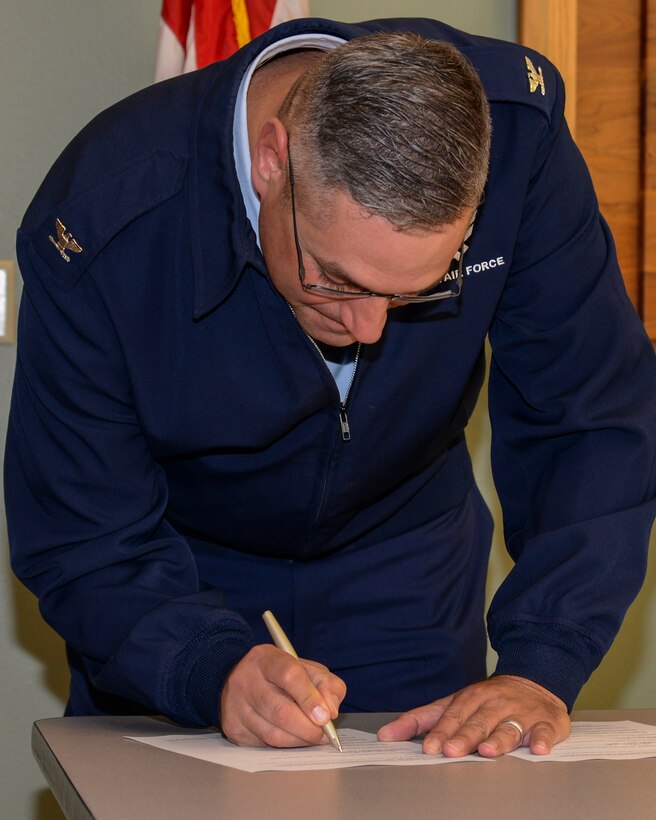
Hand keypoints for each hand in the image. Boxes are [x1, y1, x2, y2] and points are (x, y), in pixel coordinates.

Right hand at [220, 644, 345, 747]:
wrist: (239, 681)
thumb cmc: (279, 675)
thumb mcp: (305, 668)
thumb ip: (325, 684)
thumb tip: (331, 710)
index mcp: (265, 658)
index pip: (289, 675)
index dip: (309, 697)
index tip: (326, 716)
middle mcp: (245, 680)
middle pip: (280, 711)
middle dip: (308, 728)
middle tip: (324, 734)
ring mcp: (236, 706)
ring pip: (273, 734)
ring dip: (299, 740)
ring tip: (312, 737)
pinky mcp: (234, 728)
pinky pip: (264, 745)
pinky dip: (285, 746)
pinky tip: (293, 738)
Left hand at [377, 675, 569, 756]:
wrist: (534, 682)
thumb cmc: (487, 701)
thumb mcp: (452, 705)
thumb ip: (421, 720)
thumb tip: (385, 735)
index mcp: (470, 699)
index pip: (452, 716)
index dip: (441, 732)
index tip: (428, 747)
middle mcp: (494, 704)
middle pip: (478, 722)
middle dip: (464, 737)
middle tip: (450, 751)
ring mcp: (521, 713)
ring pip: (508, 727)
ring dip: (498, 739)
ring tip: (487, 751)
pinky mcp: (546, 722)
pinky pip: (546, 731)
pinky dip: (543, 739)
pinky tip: (539, 749)